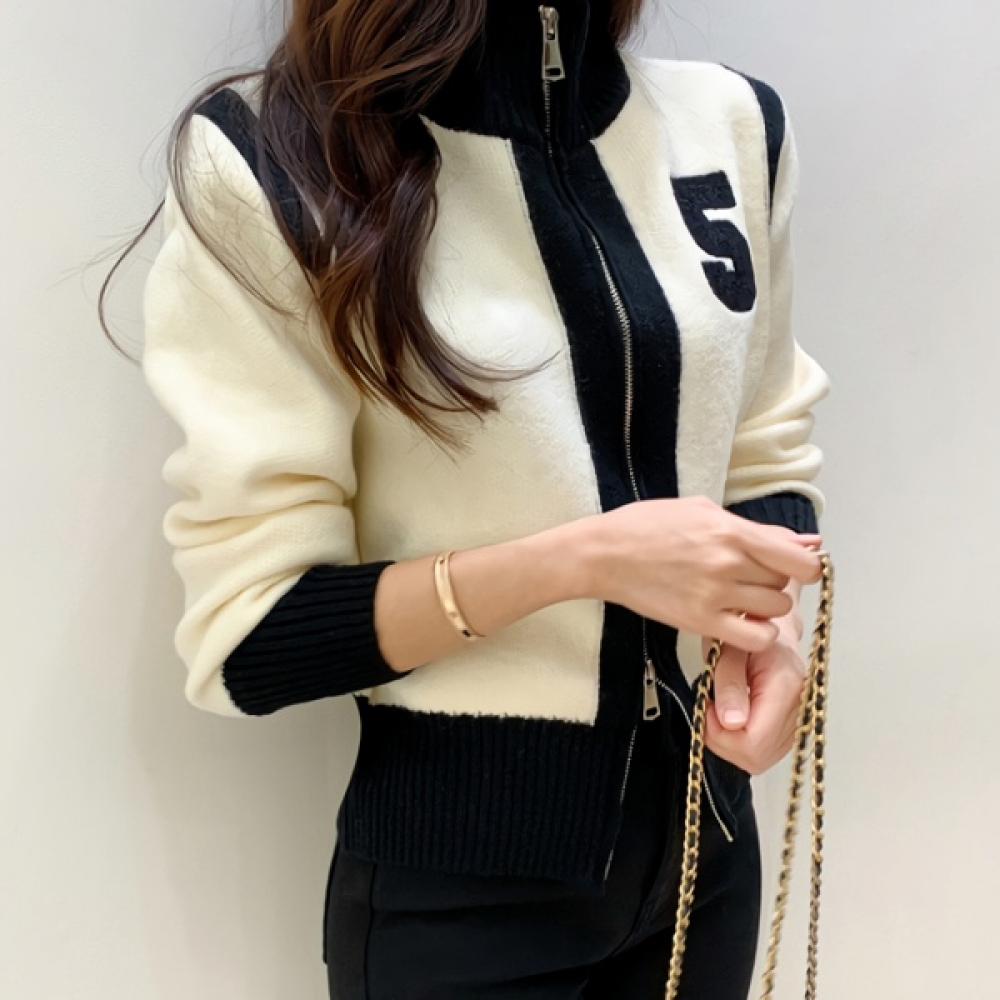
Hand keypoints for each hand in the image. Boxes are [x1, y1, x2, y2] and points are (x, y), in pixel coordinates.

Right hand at [590, 496, 822, 653]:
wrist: (604, 553)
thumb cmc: (647, 525)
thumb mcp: (703, 511)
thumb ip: (758, 529)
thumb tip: (808, 542)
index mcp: (731, 531)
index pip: (799, 558)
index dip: (806, 565)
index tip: (794, 565)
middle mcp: (728, 563)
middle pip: (785, 583)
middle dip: (774, 580)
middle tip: (749, 575)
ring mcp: (714, 595)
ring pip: (774, 610)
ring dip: (765, 605)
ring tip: (740, 596)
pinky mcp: (699, 621)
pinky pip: (755, 638)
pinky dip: (757, 633)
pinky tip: (740, 620)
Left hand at [700, 616, 806, 775]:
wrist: (768, 625)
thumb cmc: (745, 630)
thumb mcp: (726, 650)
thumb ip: (728, 685)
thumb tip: (732, 723)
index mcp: (786, 686)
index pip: (754, 741)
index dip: (722, 736)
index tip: (707, 711)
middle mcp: (800, 706)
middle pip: (757, 756)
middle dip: (724, 742)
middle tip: (710, 711)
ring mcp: (800, 718)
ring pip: (760, 760)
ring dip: (731, 744)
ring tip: (721, 711)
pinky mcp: (794, 725)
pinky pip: (765, 752)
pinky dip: (743, 742)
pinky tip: (734, 718)